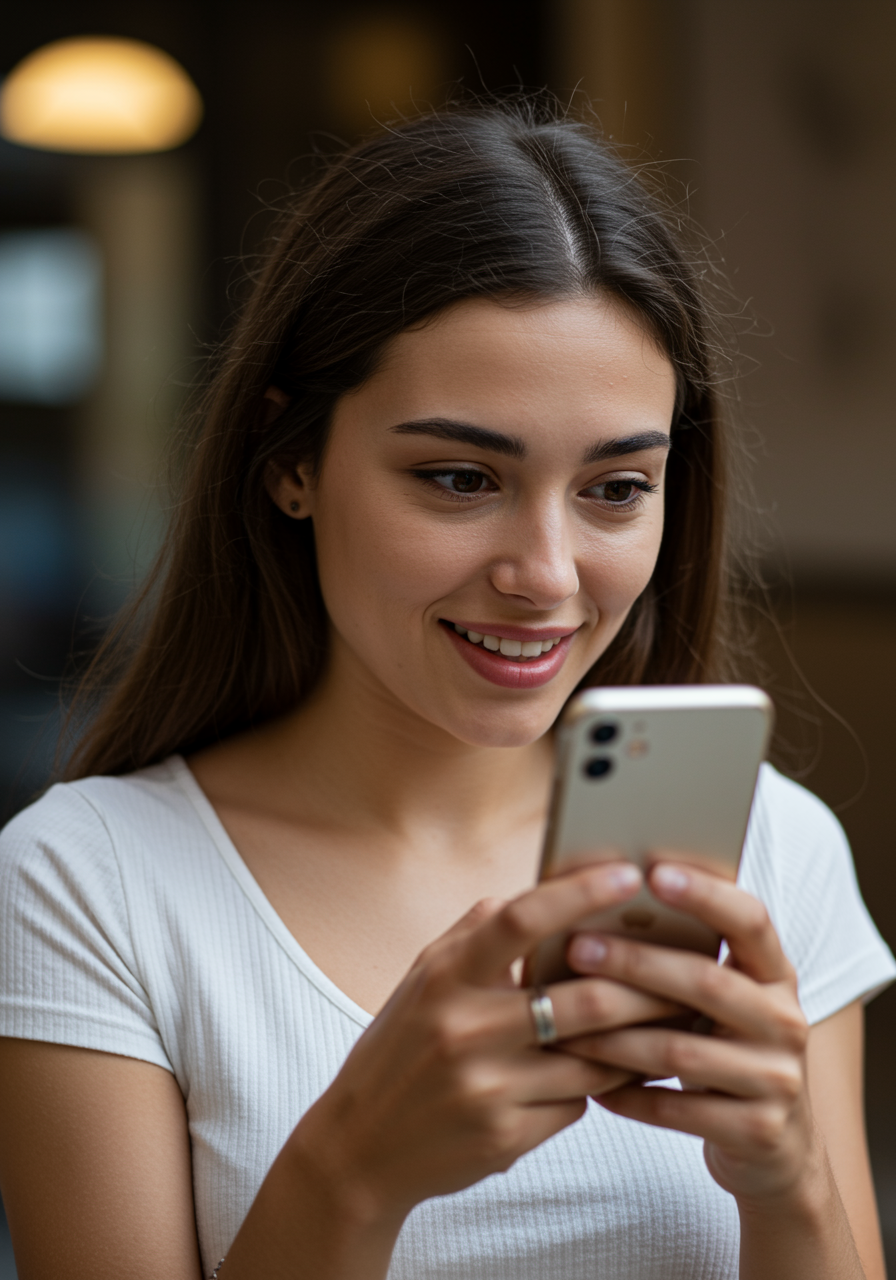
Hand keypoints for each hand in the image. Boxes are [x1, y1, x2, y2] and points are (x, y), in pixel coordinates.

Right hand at [288, 862, 682, 1226]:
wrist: (360, 1147)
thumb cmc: (401, 1047)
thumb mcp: (423, 979)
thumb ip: (475, 933)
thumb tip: (535, 894)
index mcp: (445, 977)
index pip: (518, 921)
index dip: (577, 894)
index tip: (627, 875)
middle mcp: (466, 1030)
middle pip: (583, 999)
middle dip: (646, 984)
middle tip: (689, 966)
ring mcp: (487, 1088)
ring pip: (594, 1059)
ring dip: (639, 1039)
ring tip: (674, 1017)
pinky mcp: (505, 1138)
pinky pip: (576, 1104)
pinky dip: (597, 1084)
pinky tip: (614, 1071)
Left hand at [562, 862, 815, 1206]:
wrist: (772, 1144)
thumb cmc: (721, 1047)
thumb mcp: (719, 999)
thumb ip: (684, 957)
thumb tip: (600, 899)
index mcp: (777, 973)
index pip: (750, 919)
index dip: (705, 893)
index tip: (652, 871)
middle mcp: (786, 1020)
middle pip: (706, 982)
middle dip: (635, 964)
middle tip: (576, 948)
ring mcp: (778, 1079)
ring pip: (680, 1052)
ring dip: (613, 1038)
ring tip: (561, 1024)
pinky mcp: (758, 1131)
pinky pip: (675, 1109)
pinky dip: (626, 1095)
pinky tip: (588, 1082)